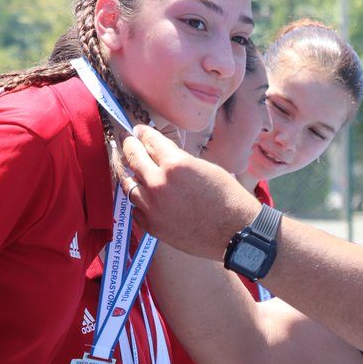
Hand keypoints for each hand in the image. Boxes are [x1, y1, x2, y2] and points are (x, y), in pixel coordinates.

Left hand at [120, 124, 258, 257]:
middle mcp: (158, 184)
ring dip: (129, 174)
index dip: (143, 133)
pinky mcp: (152, 226)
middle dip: (129, 145)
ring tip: (128, 167)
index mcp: (175, 165)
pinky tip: (141, 195)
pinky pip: (136, 208)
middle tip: (126, 139)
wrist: (236, 232)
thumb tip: (162, 154)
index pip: (150, 141)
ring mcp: (152, 207)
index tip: (139, 130)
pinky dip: (138, 200)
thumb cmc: (228, 198)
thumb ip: (179, 159)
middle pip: (134, 158)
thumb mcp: (205, 168)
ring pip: (129, 184)